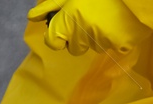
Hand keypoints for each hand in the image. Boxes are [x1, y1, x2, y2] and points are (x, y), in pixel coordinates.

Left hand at [28, 0, 147, 55]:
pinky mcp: (121, 46)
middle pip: (74, 48)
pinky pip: (112, 48)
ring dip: (97, 36)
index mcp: (67, 20)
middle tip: (91, 18)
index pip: (52, 42)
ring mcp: (101, 42)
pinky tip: (119, 23)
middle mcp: (81, 34)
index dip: (58, 36)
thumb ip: (51, 6)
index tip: (65, 28)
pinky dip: (115, 38)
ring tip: (107, 17)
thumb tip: (32, 17)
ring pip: (93, 47)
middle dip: (79, 38)